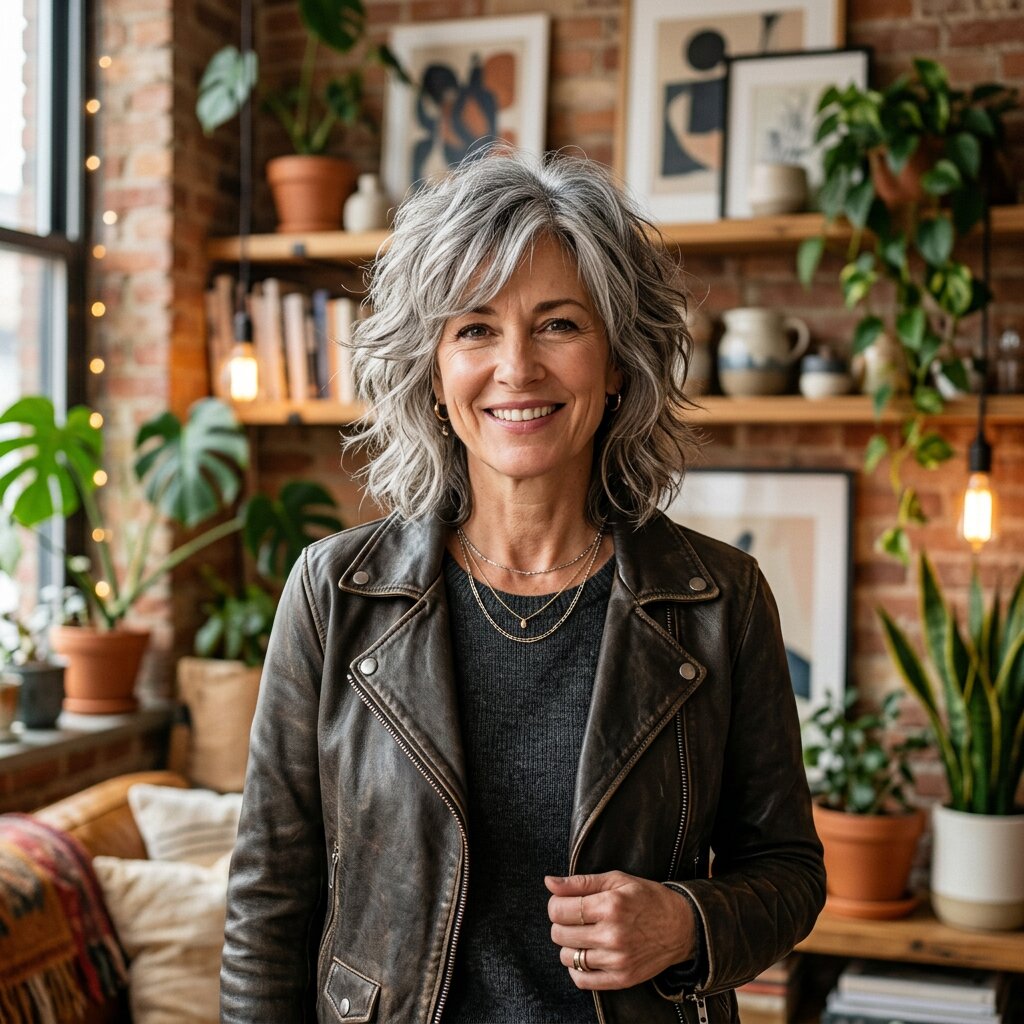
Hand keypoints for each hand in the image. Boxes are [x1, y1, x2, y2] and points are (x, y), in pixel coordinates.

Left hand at [545, 871, 695, 990]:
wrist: (681, 926)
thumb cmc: (647, 898)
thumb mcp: (616, 880)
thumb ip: (580, 882)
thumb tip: (549, 882)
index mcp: (610, 905)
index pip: (559, 910)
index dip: (555, 905)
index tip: (563, 903)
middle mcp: (612, 934)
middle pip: (560, 934)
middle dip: (560, 924)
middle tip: (574, 918)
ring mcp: (617, 960)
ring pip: (568, 957)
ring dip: (569, 945)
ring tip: (583, 935)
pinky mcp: (622, 979)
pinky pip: (582, 980)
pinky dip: (577, 968)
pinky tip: (587, 954)